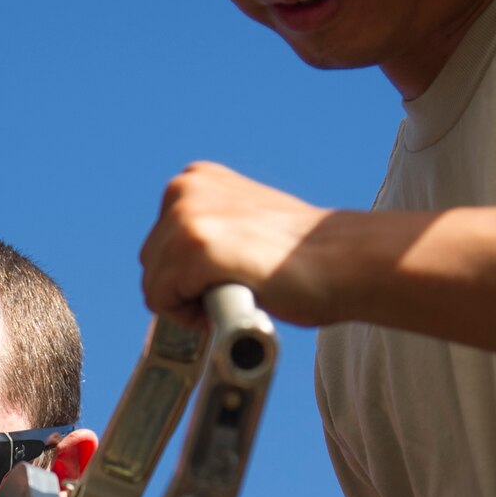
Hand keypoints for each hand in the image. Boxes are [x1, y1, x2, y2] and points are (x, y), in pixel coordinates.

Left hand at [140, 161, 335, 327]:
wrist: (344, 261)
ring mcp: (188, 216)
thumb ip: (205, 233)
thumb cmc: (299, 258)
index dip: (190, 276)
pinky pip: (163, 302)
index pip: (158, 250)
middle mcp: (184, 189)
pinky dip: (194, 316)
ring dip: (192, 304)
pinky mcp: (196, 246)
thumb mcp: (238, 225)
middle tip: (239, 284)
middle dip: (186, 290)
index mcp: (193, 180)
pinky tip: (236, 298)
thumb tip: (174, 263)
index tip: (233, 271)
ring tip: (241, 288)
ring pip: (154, 287)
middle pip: (150, 267)